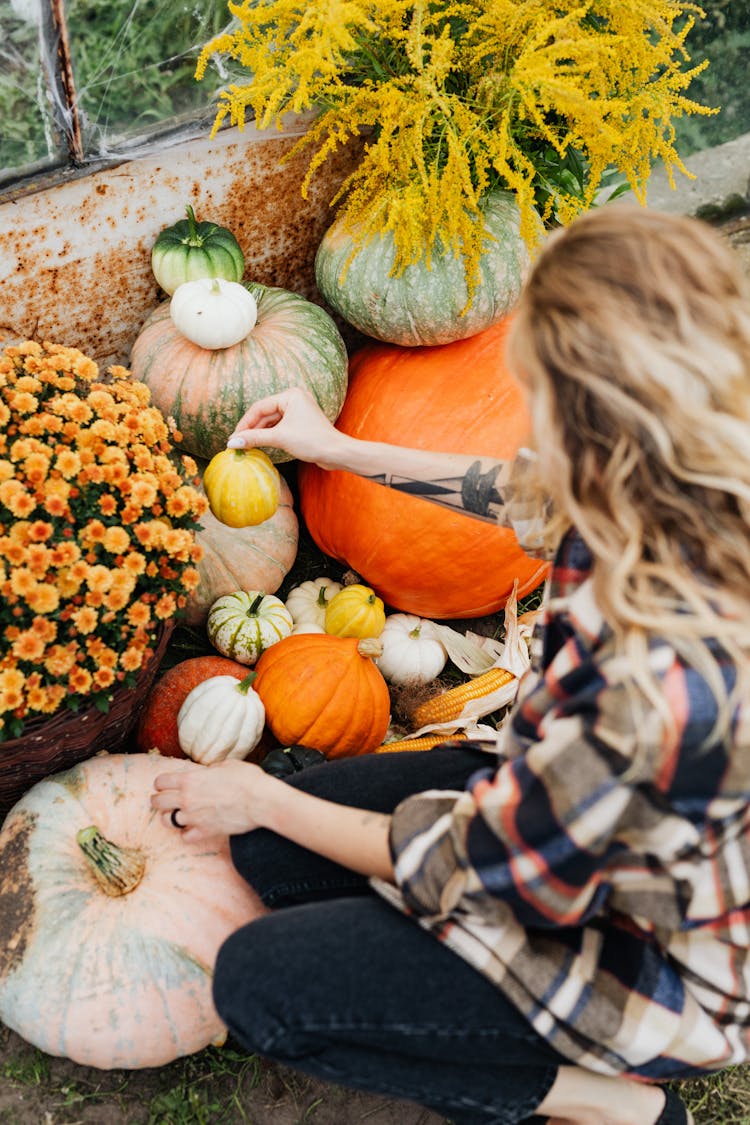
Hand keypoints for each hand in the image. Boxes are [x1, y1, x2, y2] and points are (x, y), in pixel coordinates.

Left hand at [150, 759, 274, 842]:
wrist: (261, 801)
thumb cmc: (247, 779)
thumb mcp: (227, 765)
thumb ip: (210, 769)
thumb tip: (207, 772)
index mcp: (190, 779)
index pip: (160, 781)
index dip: (162, 782)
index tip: (166, 784)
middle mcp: (187, 798)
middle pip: (157, 802)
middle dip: (159, 800)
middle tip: (165, 800)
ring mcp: (194, 817)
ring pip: (166, 821)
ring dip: (171, 817)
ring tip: (178, 814)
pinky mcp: (205, 831)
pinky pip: (185, 837)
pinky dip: (187, 833)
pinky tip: (193, 828)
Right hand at [227, 387, 345, 467]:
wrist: (337, 453)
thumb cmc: (312, 441)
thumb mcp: (280, 438)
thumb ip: (255, 438)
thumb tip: (232, 443)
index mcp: (290, 395)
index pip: (260, 407)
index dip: (245, 423)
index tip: (233, 437)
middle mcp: (294, 398)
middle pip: (265, 414)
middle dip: (252, 429)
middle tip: (236, 443)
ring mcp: (298, 410)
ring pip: (272, 421)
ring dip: (260, 433)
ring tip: (245, 446)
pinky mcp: (300, 422)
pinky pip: (280, 426)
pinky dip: (270, 435)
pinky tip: (259, 444)